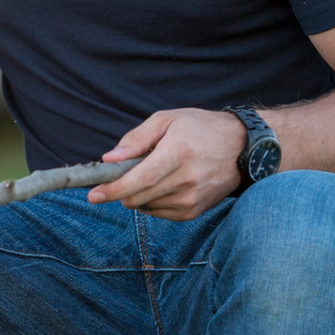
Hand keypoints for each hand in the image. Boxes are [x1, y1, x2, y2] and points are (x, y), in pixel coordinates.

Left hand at [90, 108, 245, 220]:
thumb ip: (136, 139)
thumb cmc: (199, 129)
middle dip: (119, 192)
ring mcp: (194, 198)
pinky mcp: (195, 210)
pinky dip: (150, 202)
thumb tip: (109, 159)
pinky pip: (160, 212)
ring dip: (136, 195)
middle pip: (140, 196)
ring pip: (147, 206)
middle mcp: (189, 179)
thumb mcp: (166, 121)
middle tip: (113, 180)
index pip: (141, 179)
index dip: (115, 189)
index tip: (93, 194)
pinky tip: (160, 185)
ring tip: (150, 174)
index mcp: (179, 153)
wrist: (242, 147)